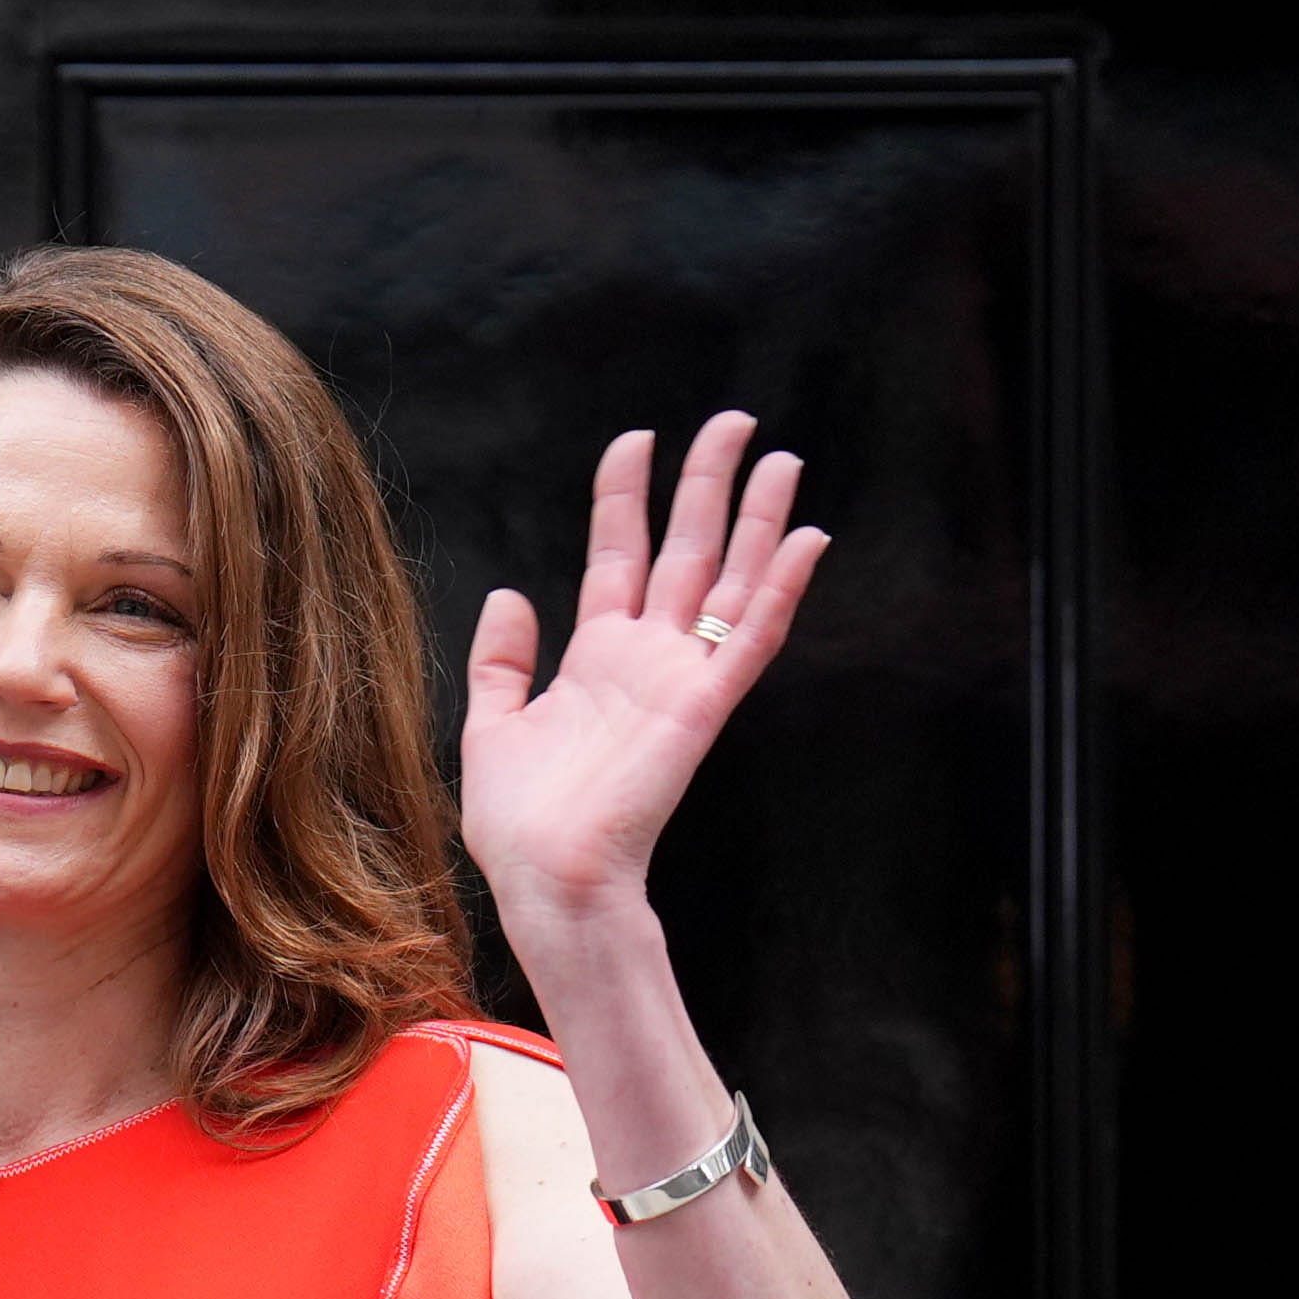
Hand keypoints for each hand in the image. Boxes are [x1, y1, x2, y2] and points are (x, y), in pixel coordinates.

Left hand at [460, 412, 824, 934]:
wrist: (546, 878)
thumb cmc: (519, 822)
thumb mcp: (492, 725)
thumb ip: (503, 660)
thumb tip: (512, 594)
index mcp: (596, 657)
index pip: (618, 554)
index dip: (626, 495)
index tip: (635, 438)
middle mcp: (645, 658)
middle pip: (684, 550)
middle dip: (708, 484)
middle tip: (733, 421)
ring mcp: (678, 679)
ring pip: (728, 580)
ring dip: (756, 520)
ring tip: (782, 459)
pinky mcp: (702, 707)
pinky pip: (749, 638)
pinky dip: (778, 589)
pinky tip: (806, 540)